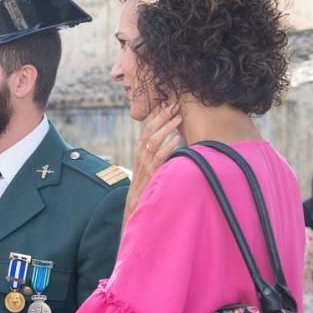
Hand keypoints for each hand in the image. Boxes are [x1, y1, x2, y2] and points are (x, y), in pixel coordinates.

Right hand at [124, 103, 181, 226]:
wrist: (135, 208)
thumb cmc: (145, 187)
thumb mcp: (148, 167)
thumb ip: (155, 154)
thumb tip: (169, 141)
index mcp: (139, 151)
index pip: (146, 128)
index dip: (156, 115)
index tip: (167, 104)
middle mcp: (140, 155)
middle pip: (149, 130)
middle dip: (161, 116)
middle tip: (174, 105)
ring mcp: (145, 164)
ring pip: (153, 140)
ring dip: (166, 127)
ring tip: (178, 117)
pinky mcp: (151, 174)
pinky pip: (159, 157)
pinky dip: (168, 146)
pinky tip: (177, 138)